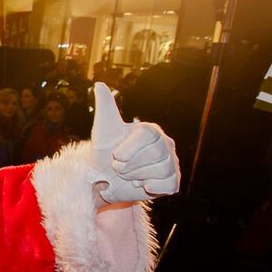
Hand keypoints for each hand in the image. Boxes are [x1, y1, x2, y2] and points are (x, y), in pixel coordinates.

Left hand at [88, 82, 179, 203]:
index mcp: (151, 131)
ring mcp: (171, 163)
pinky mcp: (172, 182)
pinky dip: (152, 187)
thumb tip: (98, 83)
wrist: (103, 179)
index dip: (131, 148)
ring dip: (137, 176)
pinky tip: (142, 184)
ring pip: (162, 169)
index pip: (149, 135)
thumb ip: (106, 107)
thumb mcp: (103, 129)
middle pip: (157, 153)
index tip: (116, 156)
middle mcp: (165, 145)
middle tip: (119, 168)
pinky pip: (168, 185)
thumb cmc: (104, 152)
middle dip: (131, 165)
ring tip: (129, 175)